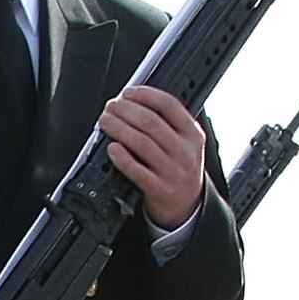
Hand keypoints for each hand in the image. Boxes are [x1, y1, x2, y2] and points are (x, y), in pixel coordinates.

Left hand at [101, 86, 207, 229]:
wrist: (187, 207)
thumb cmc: (180, 170)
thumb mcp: (186, 144)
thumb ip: (169, 125)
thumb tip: (136, 103)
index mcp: (193, 135)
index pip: (170, 106)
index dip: (146, 95)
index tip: (128, 92)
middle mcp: (185, 152)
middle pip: (151, 123)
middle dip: (126, 110)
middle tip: (111, 107)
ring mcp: (173, 171)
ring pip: (142, 143)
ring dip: (119, 128)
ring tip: (106, 121)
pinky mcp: (159, 189)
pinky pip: (137, 170)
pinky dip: (122, 157)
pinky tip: (112, 148)